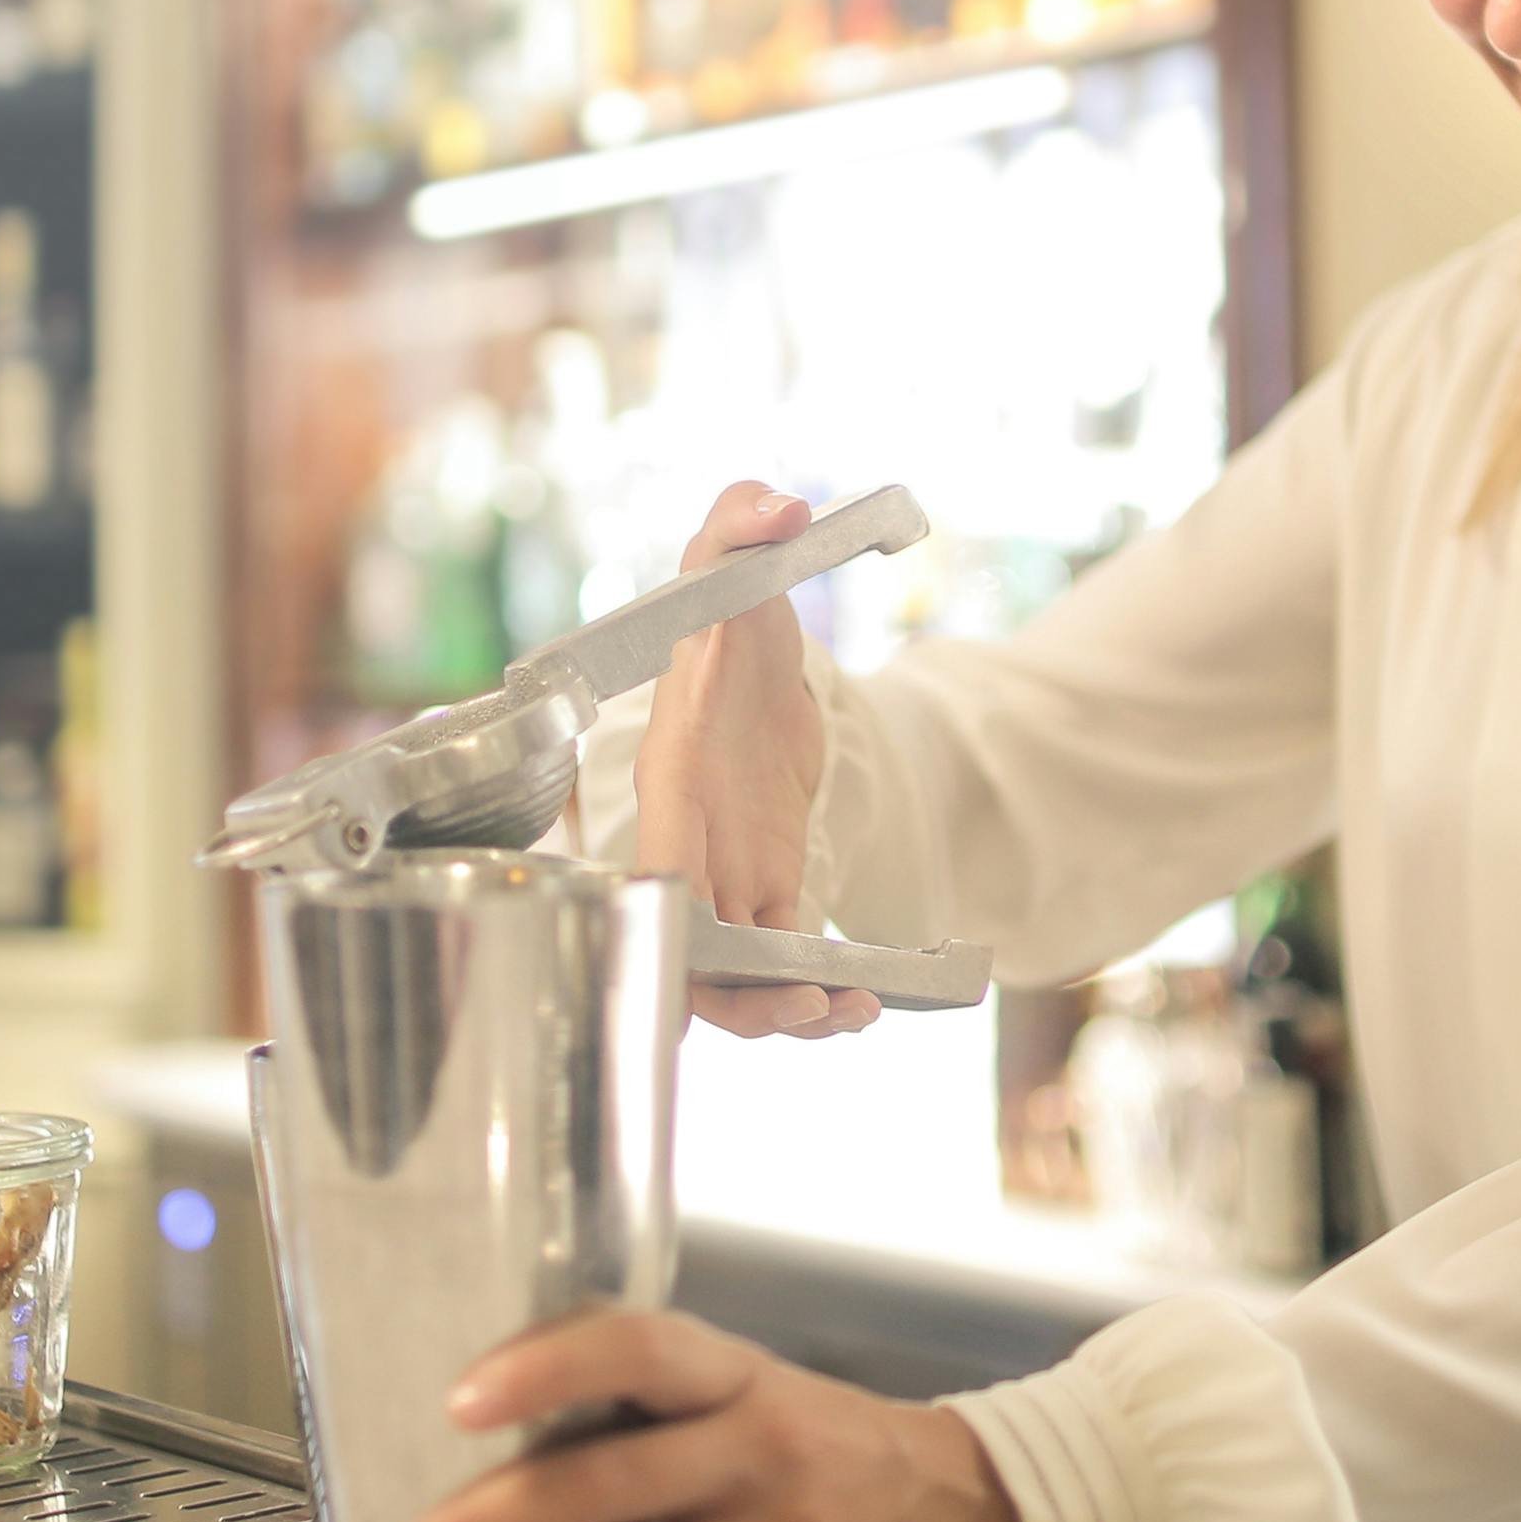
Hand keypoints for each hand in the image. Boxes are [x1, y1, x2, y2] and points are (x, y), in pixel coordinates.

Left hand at [374, 1309, 1029, 1521]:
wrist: (986, 1515)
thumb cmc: (837, 1448)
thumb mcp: (757, 1393)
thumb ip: (652, 1410)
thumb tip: (504, 1451)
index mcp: (738, 1375)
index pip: (637, 1345)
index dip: (546, 1366)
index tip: (460, 1401)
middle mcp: (759, 1447)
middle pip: (606, 1483)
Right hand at [644, 481, 876, 1041]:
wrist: (758, 654)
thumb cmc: (731, 609)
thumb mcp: (737, 560)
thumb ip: (740, 522)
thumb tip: (775, 505)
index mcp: (671, 768)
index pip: (657, 850)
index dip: (674, 910)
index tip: (709, 950)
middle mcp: (686, 833)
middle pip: (685, 942)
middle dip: (736, 992)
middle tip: (809, 1006)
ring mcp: (722, 867)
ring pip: (730, 972)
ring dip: (779, 1009)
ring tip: (848, 1016)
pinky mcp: (764, 883)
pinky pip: (778, 957)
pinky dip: (813, 991)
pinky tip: (863, 1005)